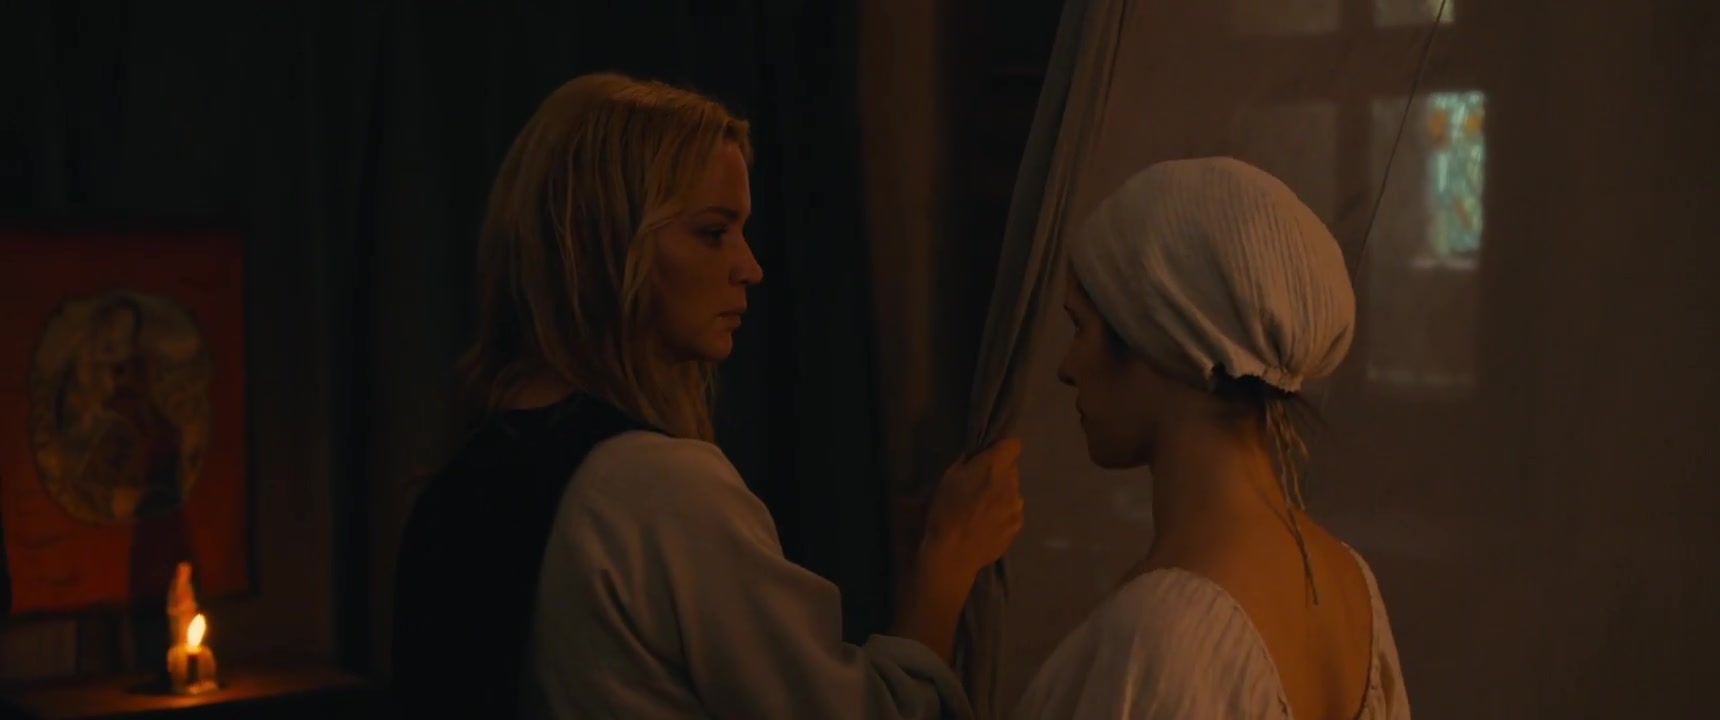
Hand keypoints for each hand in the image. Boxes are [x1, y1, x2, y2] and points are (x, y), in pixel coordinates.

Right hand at [919, 437, 1024, 579]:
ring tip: (982, 509)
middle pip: (1012, 469)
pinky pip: (1013, 511)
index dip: (1002, 448)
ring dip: (1002, 494)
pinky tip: (987, 524)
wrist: (953, 554)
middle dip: (999, 472)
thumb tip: (979, 455)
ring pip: (1013, 491)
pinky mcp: (1018, 525)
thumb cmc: (945, 512)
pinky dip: (1003, 513)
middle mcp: (1012, 484)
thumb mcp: (948, 477)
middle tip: (980, 485)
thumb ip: (969, 462)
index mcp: (995, 467)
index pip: (1014, 444)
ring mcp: (1017, 507)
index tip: (990, 456)